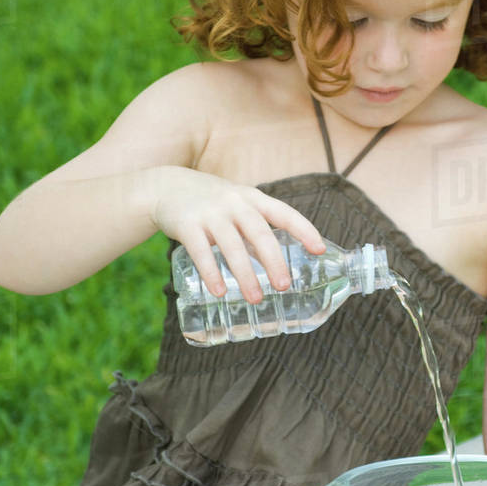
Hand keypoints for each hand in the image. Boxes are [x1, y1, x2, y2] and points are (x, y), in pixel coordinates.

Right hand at [147, 166, 326, 302]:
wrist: (166, 186)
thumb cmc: (211, 202)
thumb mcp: (237, 207)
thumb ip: (254, 232)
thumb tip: (276, 267)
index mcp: (252, 198)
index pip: (283, 213)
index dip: (304, 230)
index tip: (320, 250)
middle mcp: (234, 203)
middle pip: (259, 232)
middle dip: (274, 261)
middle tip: (284, 286)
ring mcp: (210, 213)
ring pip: (232, 246)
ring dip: (245, 274)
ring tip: (256, 299)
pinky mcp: (186, 224)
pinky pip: (200, 251)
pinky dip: (211, 273)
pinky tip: (219, 292)